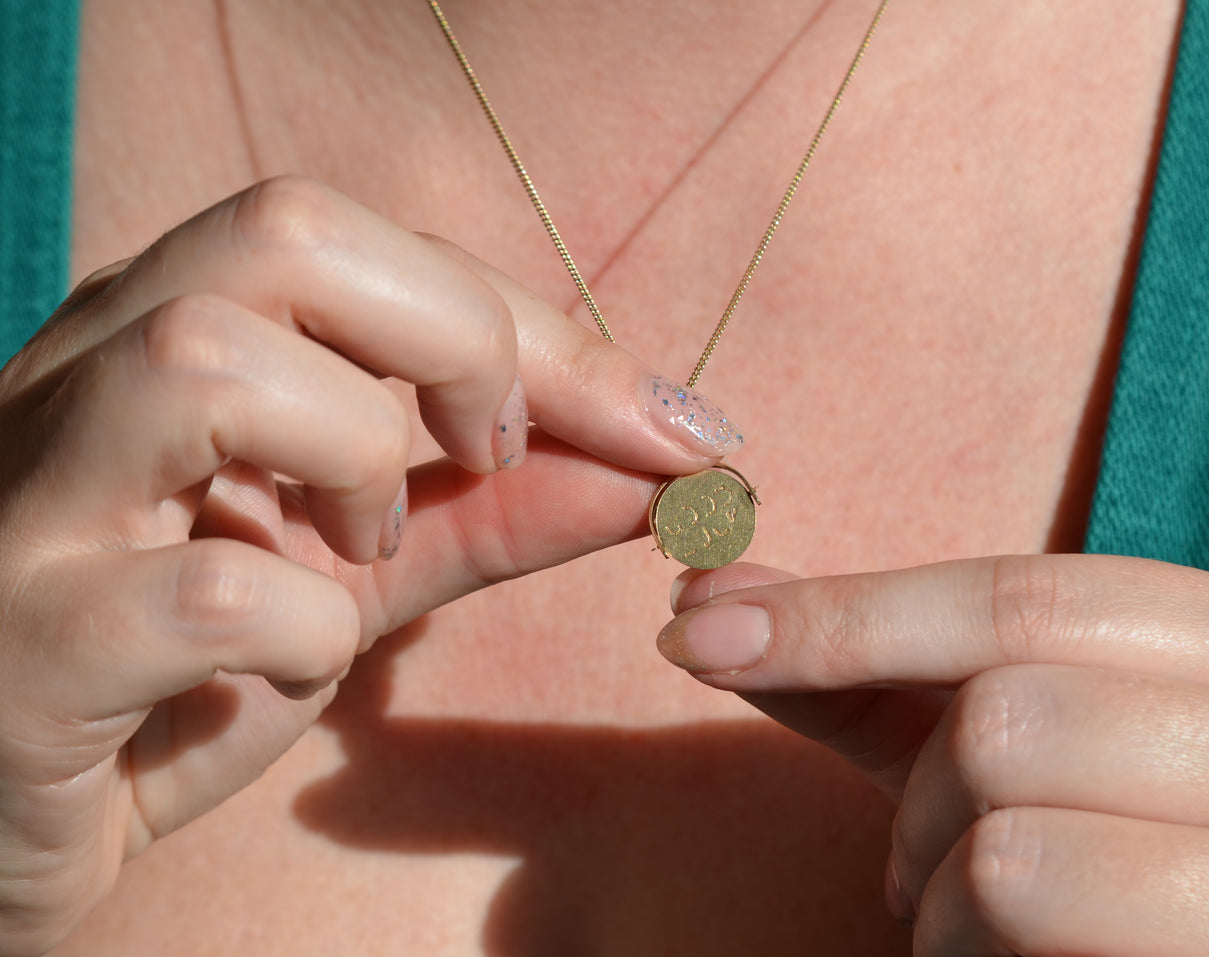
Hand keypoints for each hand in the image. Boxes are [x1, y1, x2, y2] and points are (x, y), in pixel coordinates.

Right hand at [0, 177, 733, 955]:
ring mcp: (31, 500)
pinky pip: (200, 593)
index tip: (675, 428)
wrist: (15, 815)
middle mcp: (82, 373)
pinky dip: (302, 630)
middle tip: (493, 450)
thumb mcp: (359, 569)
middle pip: (287, 234)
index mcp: (165, 325)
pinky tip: (290, 666)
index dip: (547, 328)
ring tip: (363, 546)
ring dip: (358, 456)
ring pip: (208, 360)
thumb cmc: (180, 671)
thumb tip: (667, 467)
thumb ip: (498, 508)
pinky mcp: (20, 641)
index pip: (373, 246)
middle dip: (456, 337)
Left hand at [659, 556, 1208, 954]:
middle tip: (926, 865)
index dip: (847, 613)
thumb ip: (864, 666)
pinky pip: (1039, 923)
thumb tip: (707, 590)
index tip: (698, 629)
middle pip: (1007, 717)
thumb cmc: (1104, 865)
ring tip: (983, 925)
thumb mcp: (990, 746)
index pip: (1025, 595)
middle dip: (919, 807)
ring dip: (942, 899)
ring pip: (1010, 841)